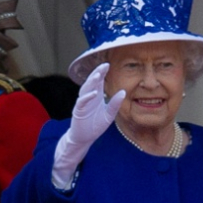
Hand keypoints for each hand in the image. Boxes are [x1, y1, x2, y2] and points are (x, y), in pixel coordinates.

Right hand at [52, 63, 124, 187]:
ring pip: (85, 89)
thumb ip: (115, 104)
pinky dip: (87, 97)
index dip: (102, 73)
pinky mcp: (78, 111)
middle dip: (97, 73)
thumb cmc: (95, 126)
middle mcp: (89, 97)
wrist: (84, 138)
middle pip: (92, 82)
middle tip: (104, 65)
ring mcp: (83, 103)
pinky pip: (82, 102)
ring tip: (98, 76)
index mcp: (96, 96)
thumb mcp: (109, 115)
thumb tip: (123, 92)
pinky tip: (94, 93)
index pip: (99, 82)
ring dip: (91, 82)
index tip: (108, 64)